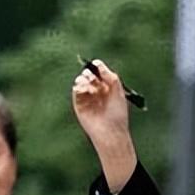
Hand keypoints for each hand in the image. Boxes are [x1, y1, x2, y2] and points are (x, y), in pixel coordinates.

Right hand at [72, 57, 137, 191]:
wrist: (110, 131)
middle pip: (89, 75)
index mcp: (107, 88)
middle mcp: (97, 92)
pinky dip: (79, 87)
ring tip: (89, 85)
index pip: (100, 73)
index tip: (96, 64)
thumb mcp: (118, 91)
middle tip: (91, 76)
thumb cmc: (117, 114)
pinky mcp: (79, 104)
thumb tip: (98, 64)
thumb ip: (111, 77)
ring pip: (81, 82)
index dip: (97, 67)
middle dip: (89, 73)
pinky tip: (84, 89)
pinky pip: (76, 91)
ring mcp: (87, 98)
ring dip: (83, 79)